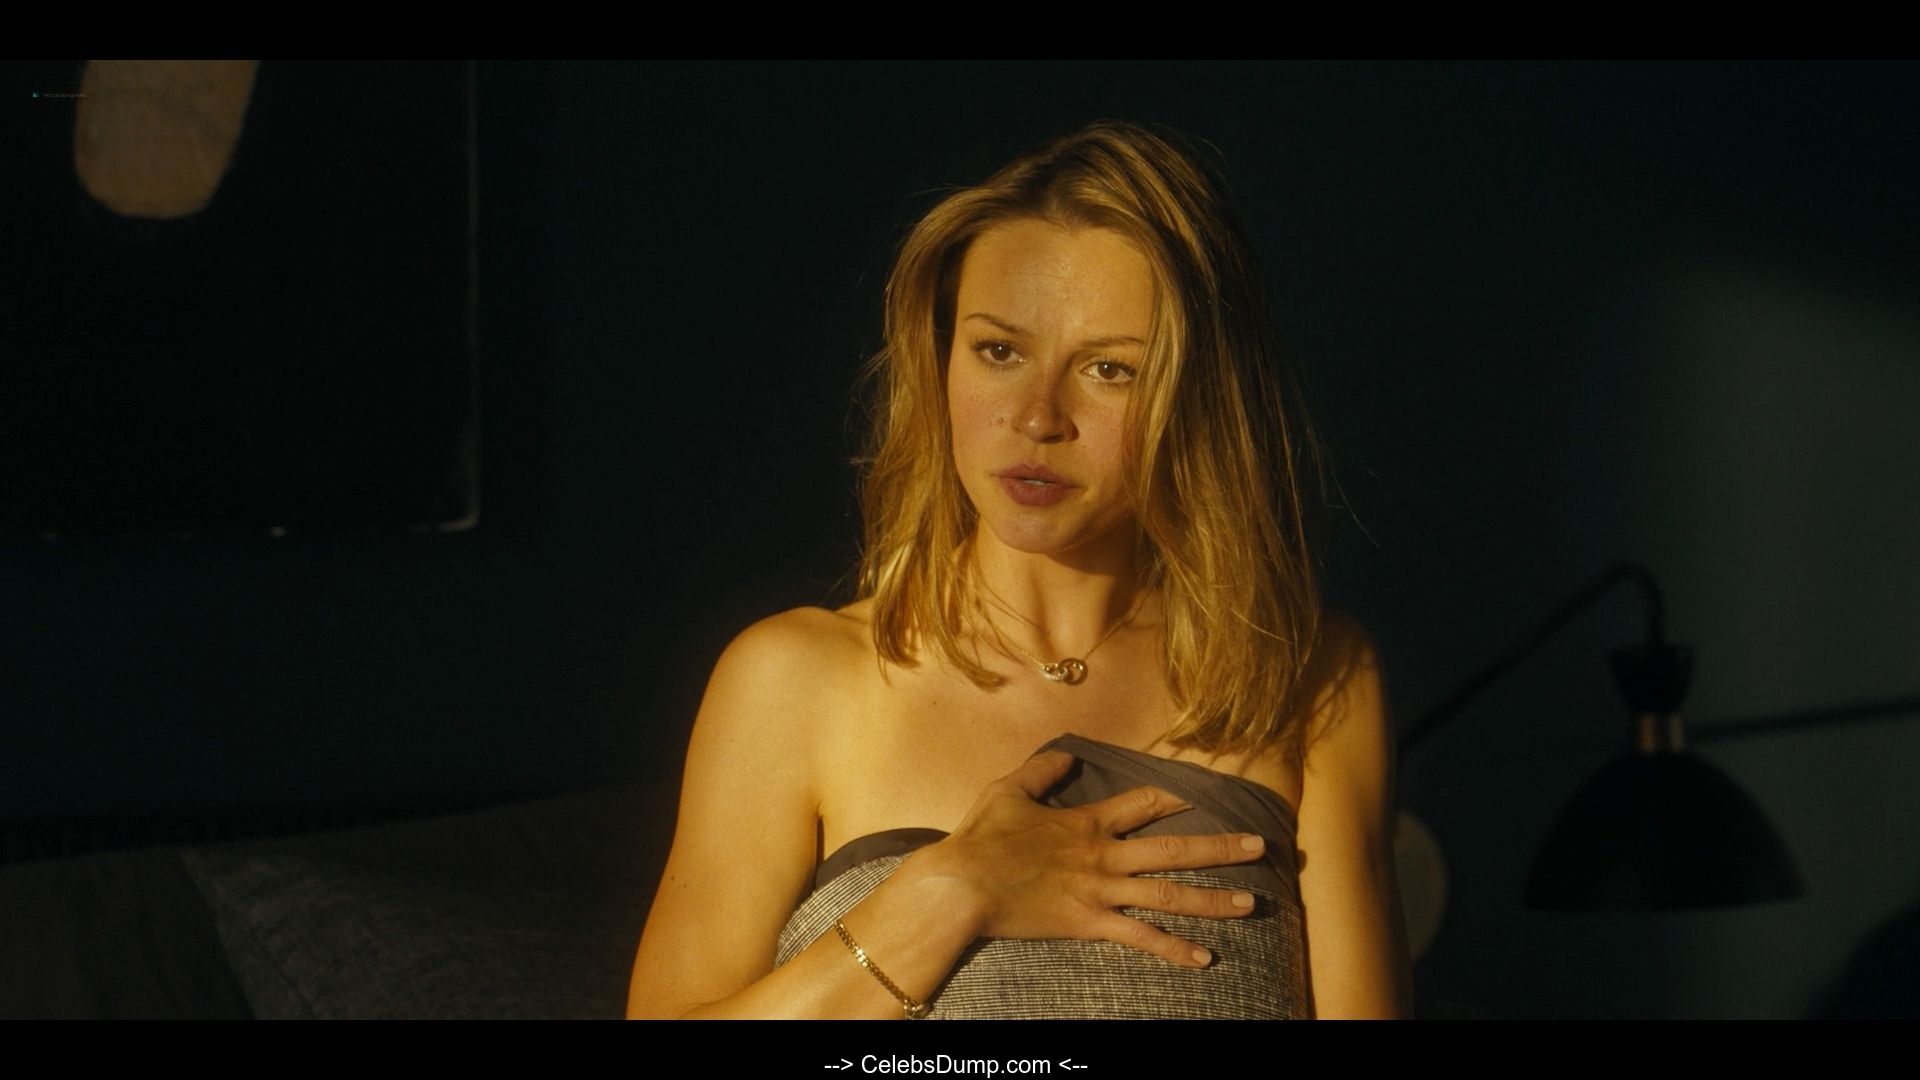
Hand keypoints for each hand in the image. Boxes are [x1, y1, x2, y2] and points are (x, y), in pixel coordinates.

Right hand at [907, 750, 1268, 968]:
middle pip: (1174, 849)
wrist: (962, 885)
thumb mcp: (1007, 790)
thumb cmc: (981, 838)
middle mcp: (1104, 855)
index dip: (1177, 798)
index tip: (1204, 796)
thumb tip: (1070, 754)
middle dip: (1220, 848)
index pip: (1144, 803)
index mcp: (1087, 821)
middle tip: (1259, 847)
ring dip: (1213, 900)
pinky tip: (1204, 958)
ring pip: (1169, 895)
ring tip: (1250, 904)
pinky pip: (1140, 938)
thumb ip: (1042, 770)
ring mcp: (1100, 891)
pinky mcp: (1089, 923)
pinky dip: (1174, 949)